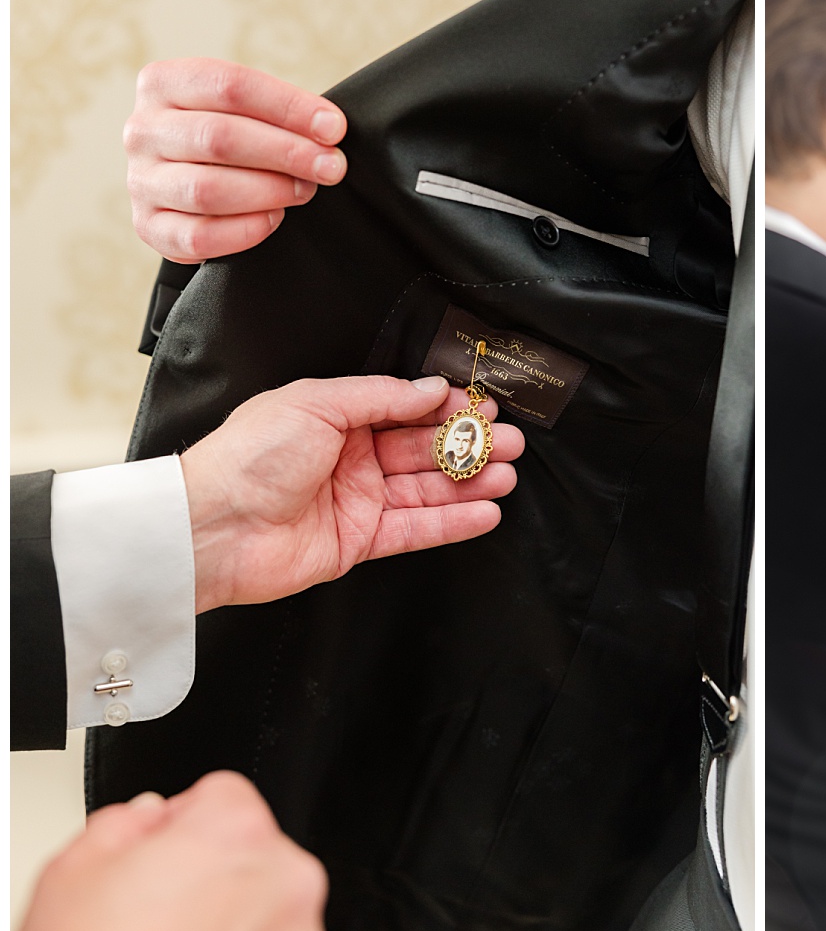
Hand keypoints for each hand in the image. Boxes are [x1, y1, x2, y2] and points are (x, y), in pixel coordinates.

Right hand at [12, 771, 326, 930]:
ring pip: (268, 897)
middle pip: (250, 847)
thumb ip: (124, 822)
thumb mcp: (75, 869)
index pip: (221, 794)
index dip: (180, 822)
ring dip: (236, 912)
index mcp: (235, 829)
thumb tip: (148, 815)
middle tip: (161, 910)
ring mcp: (299, 928)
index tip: (160, 852)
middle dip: (212, 868)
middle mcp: (283, 873)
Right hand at [125, 58, 348, 261]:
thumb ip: (280, 114)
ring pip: (207, 189)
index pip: (229, 86)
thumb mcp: (246, 110)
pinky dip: (245, 230)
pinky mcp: (148, 226)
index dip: (288, 107)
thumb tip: (329, 131)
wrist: (190, 185)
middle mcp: (142, 130)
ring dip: (269, 191)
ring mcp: (140, 181)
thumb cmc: (231, 139)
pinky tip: (274, 219)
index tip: (334, 128)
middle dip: (287, 152)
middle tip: (330, 167)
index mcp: (163, 84)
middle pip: (219, 137)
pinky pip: (198, 236)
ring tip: (304, 191)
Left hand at [180, 375, 524, 612]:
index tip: (483, 406)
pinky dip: (453, 523)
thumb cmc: (249, 456)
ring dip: (469, 482)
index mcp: (337, 418)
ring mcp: (358, 501)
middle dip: (468, 445)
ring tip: (507, 474)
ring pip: (427, 490)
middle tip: (509, 441)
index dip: (445, 409)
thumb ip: (379, 396)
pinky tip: (485, 512)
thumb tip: (430, 389)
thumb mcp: (315, 403)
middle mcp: (351, 458)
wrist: (211, 526)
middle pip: (423, 450)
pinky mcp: (360, 541)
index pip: (405, 410)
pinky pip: (416, 530)